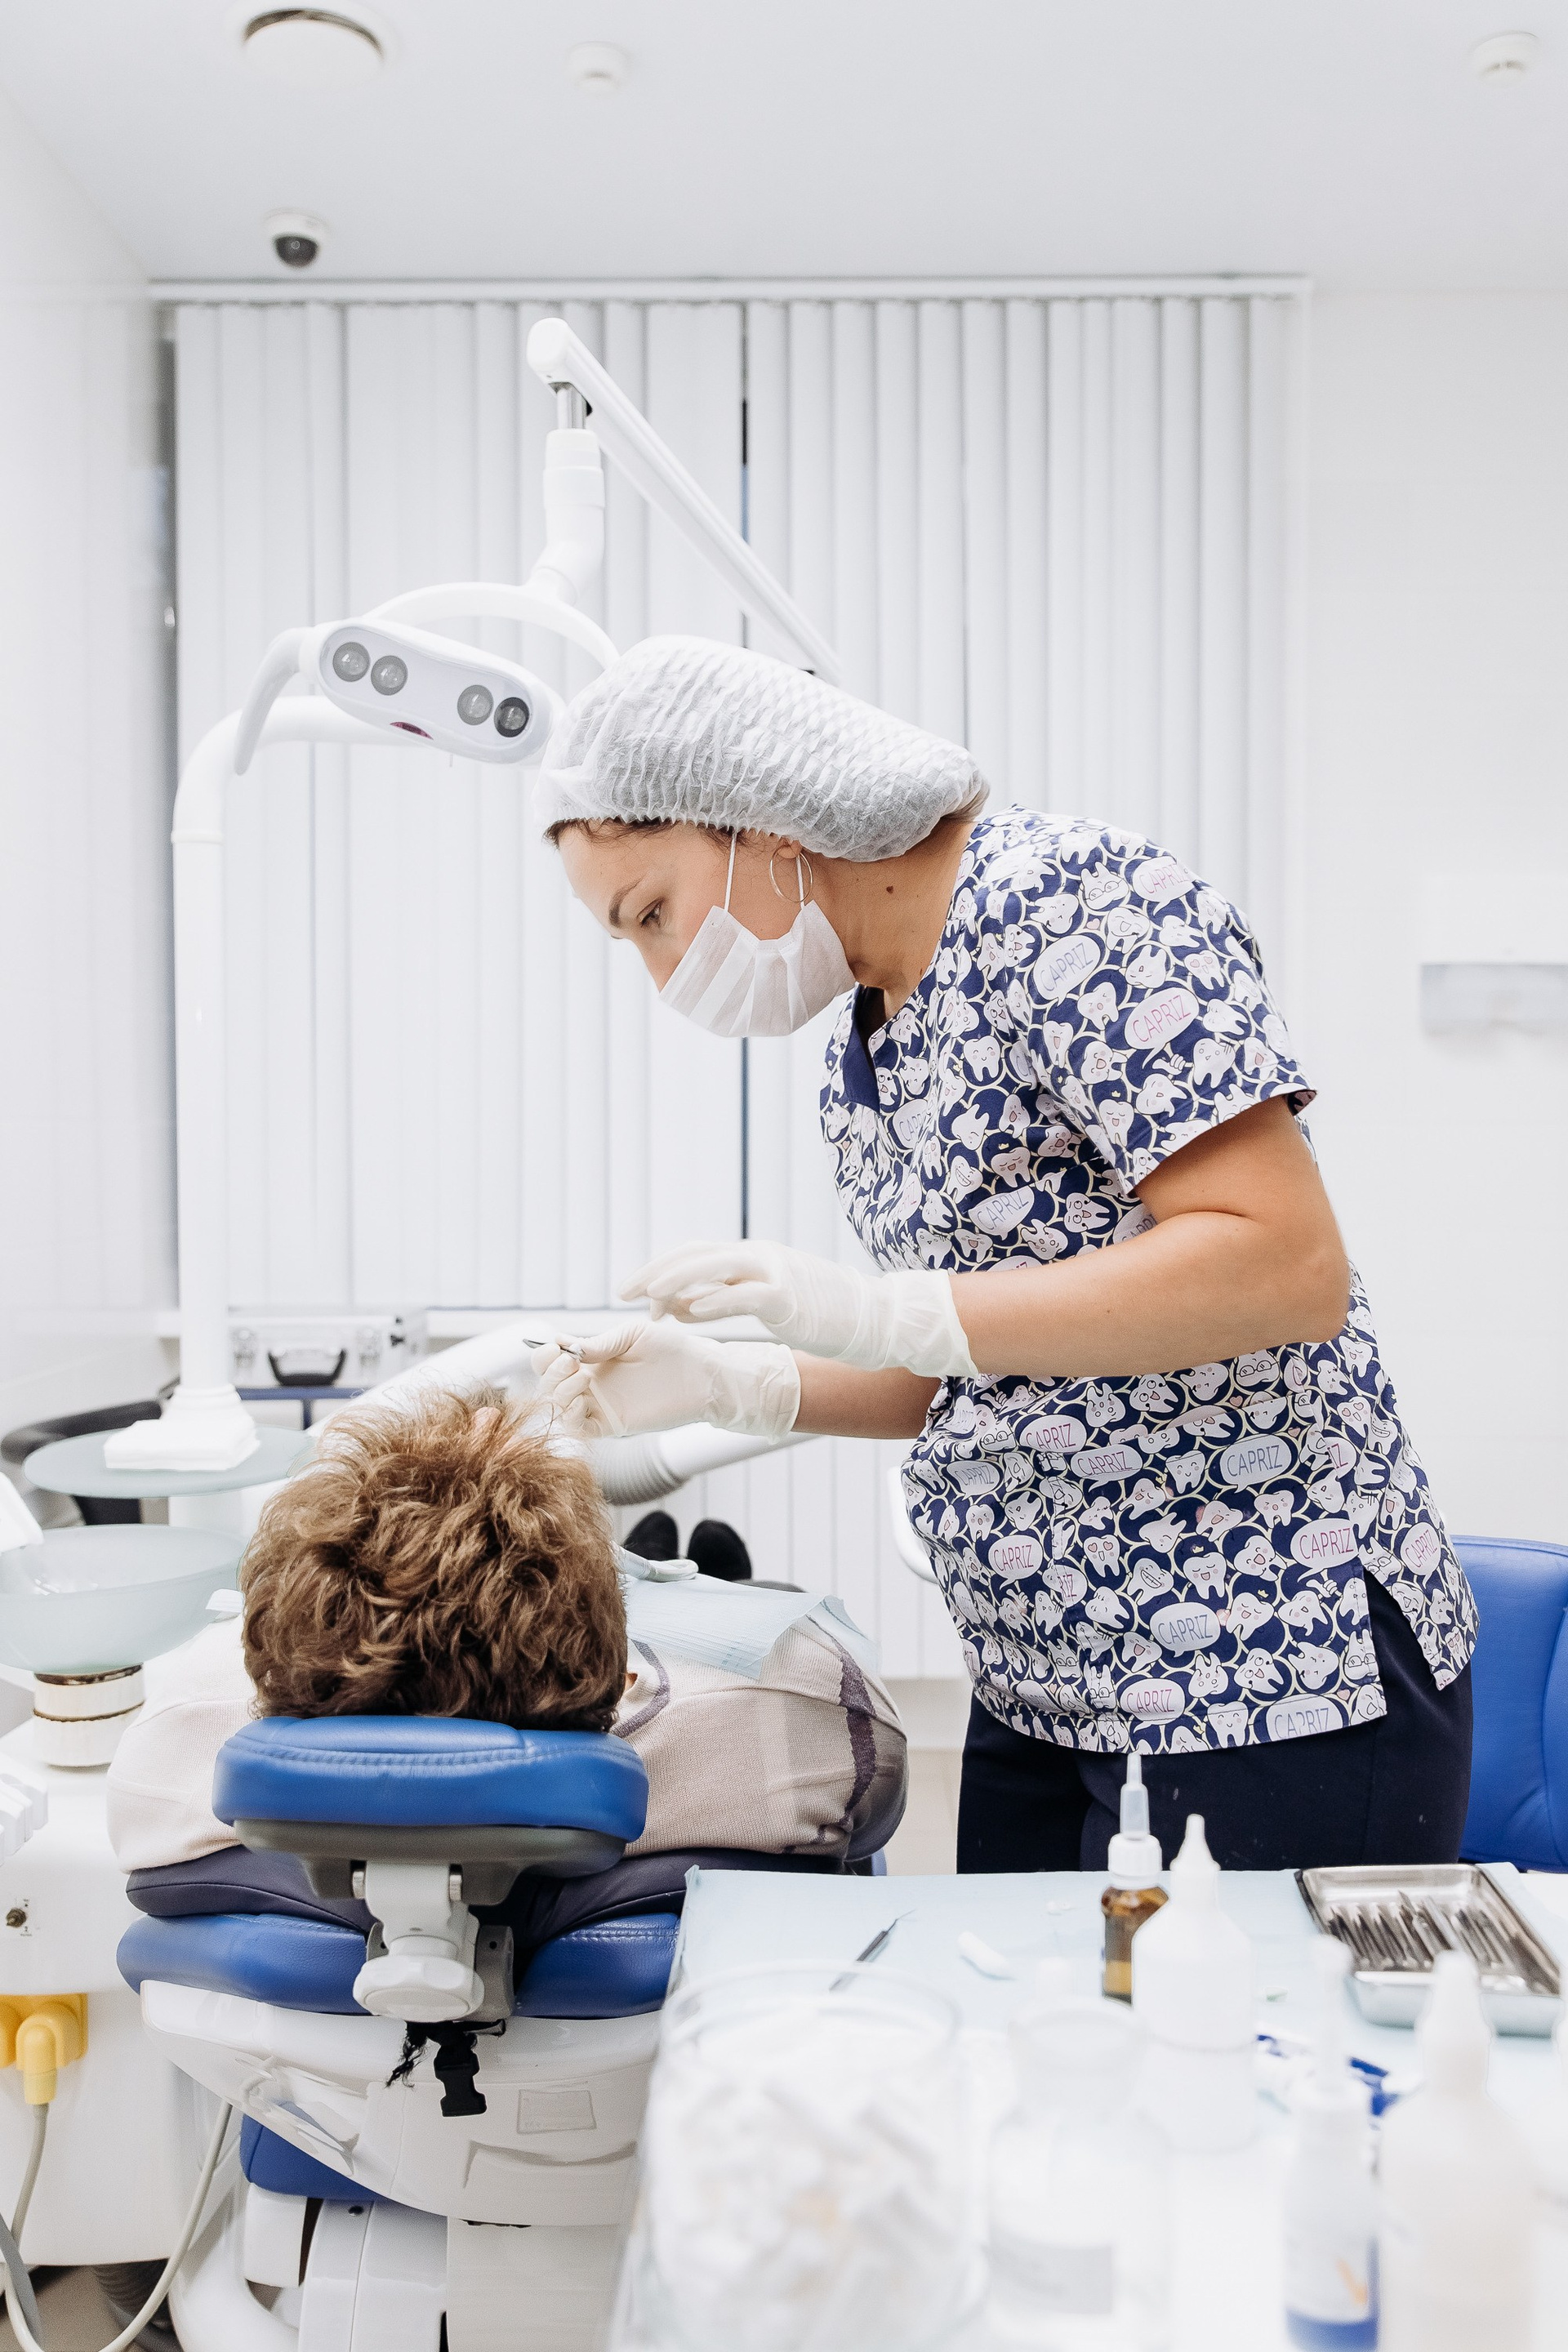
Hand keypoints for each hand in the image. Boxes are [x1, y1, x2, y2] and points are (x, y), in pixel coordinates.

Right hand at [533, 1319, 798, 1441]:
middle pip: (546, 1385)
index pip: (549, 1360)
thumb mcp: (633, 1335)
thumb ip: (600, 1342)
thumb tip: (565, 1345)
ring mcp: (598, 1405)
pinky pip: (577, 1429)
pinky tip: (583, 1402)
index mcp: (592, 1359)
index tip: (561, 1347)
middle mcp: (590, 1383)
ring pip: (556, 1407)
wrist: (700, 1376)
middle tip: (571, 1362)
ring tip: (583, 1378)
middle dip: (550, 1373)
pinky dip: (570, 1416)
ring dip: (559, 1392)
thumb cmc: (671, 1350)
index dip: (546, 1354)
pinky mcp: (611, 1425)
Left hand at [620, 1241, 978, 1377]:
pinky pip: (740, 1296)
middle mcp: (760, 1256)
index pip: (696, 1251)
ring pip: (711, 1270)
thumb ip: (727, 1298)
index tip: (633, 1286)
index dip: (660, 1266)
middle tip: (625, 1293)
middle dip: (655, 1273)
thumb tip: (683, 1308)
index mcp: (755, 1254)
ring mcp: (774, 1273)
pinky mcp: (786, 1297)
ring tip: (648, 1303)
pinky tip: (686, 1315)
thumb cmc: (822, 1313)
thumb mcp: (771, 1300)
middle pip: (694, 1256)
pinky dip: (710, 1303)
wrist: (875, 1317)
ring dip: (674, 1285)